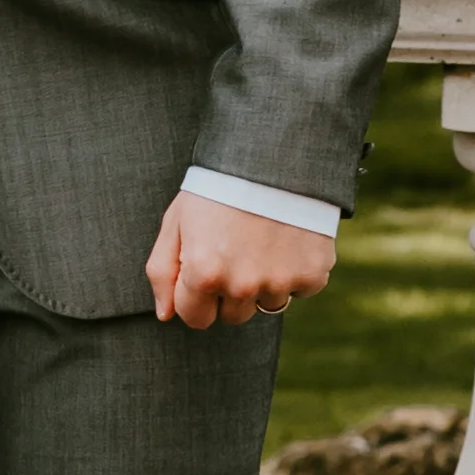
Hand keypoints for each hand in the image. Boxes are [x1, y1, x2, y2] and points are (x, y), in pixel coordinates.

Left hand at [148, 195, 330, 329]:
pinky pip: (300, 288)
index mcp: (203, 275)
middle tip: (235, 250)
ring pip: (267, 304)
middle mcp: (241, 285)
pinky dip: (295, 269)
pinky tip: (288, 238)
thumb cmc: (218, 187)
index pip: (195, 318)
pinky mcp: (312, 275)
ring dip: (264, 281)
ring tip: (261, 240)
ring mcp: (279, 282)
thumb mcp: (177, 221)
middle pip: (233, 316)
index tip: (205, 268)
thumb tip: (165, 314)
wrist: (274, 156)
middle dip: (230, 291)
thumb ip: (162, 271)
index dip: (197, 295)